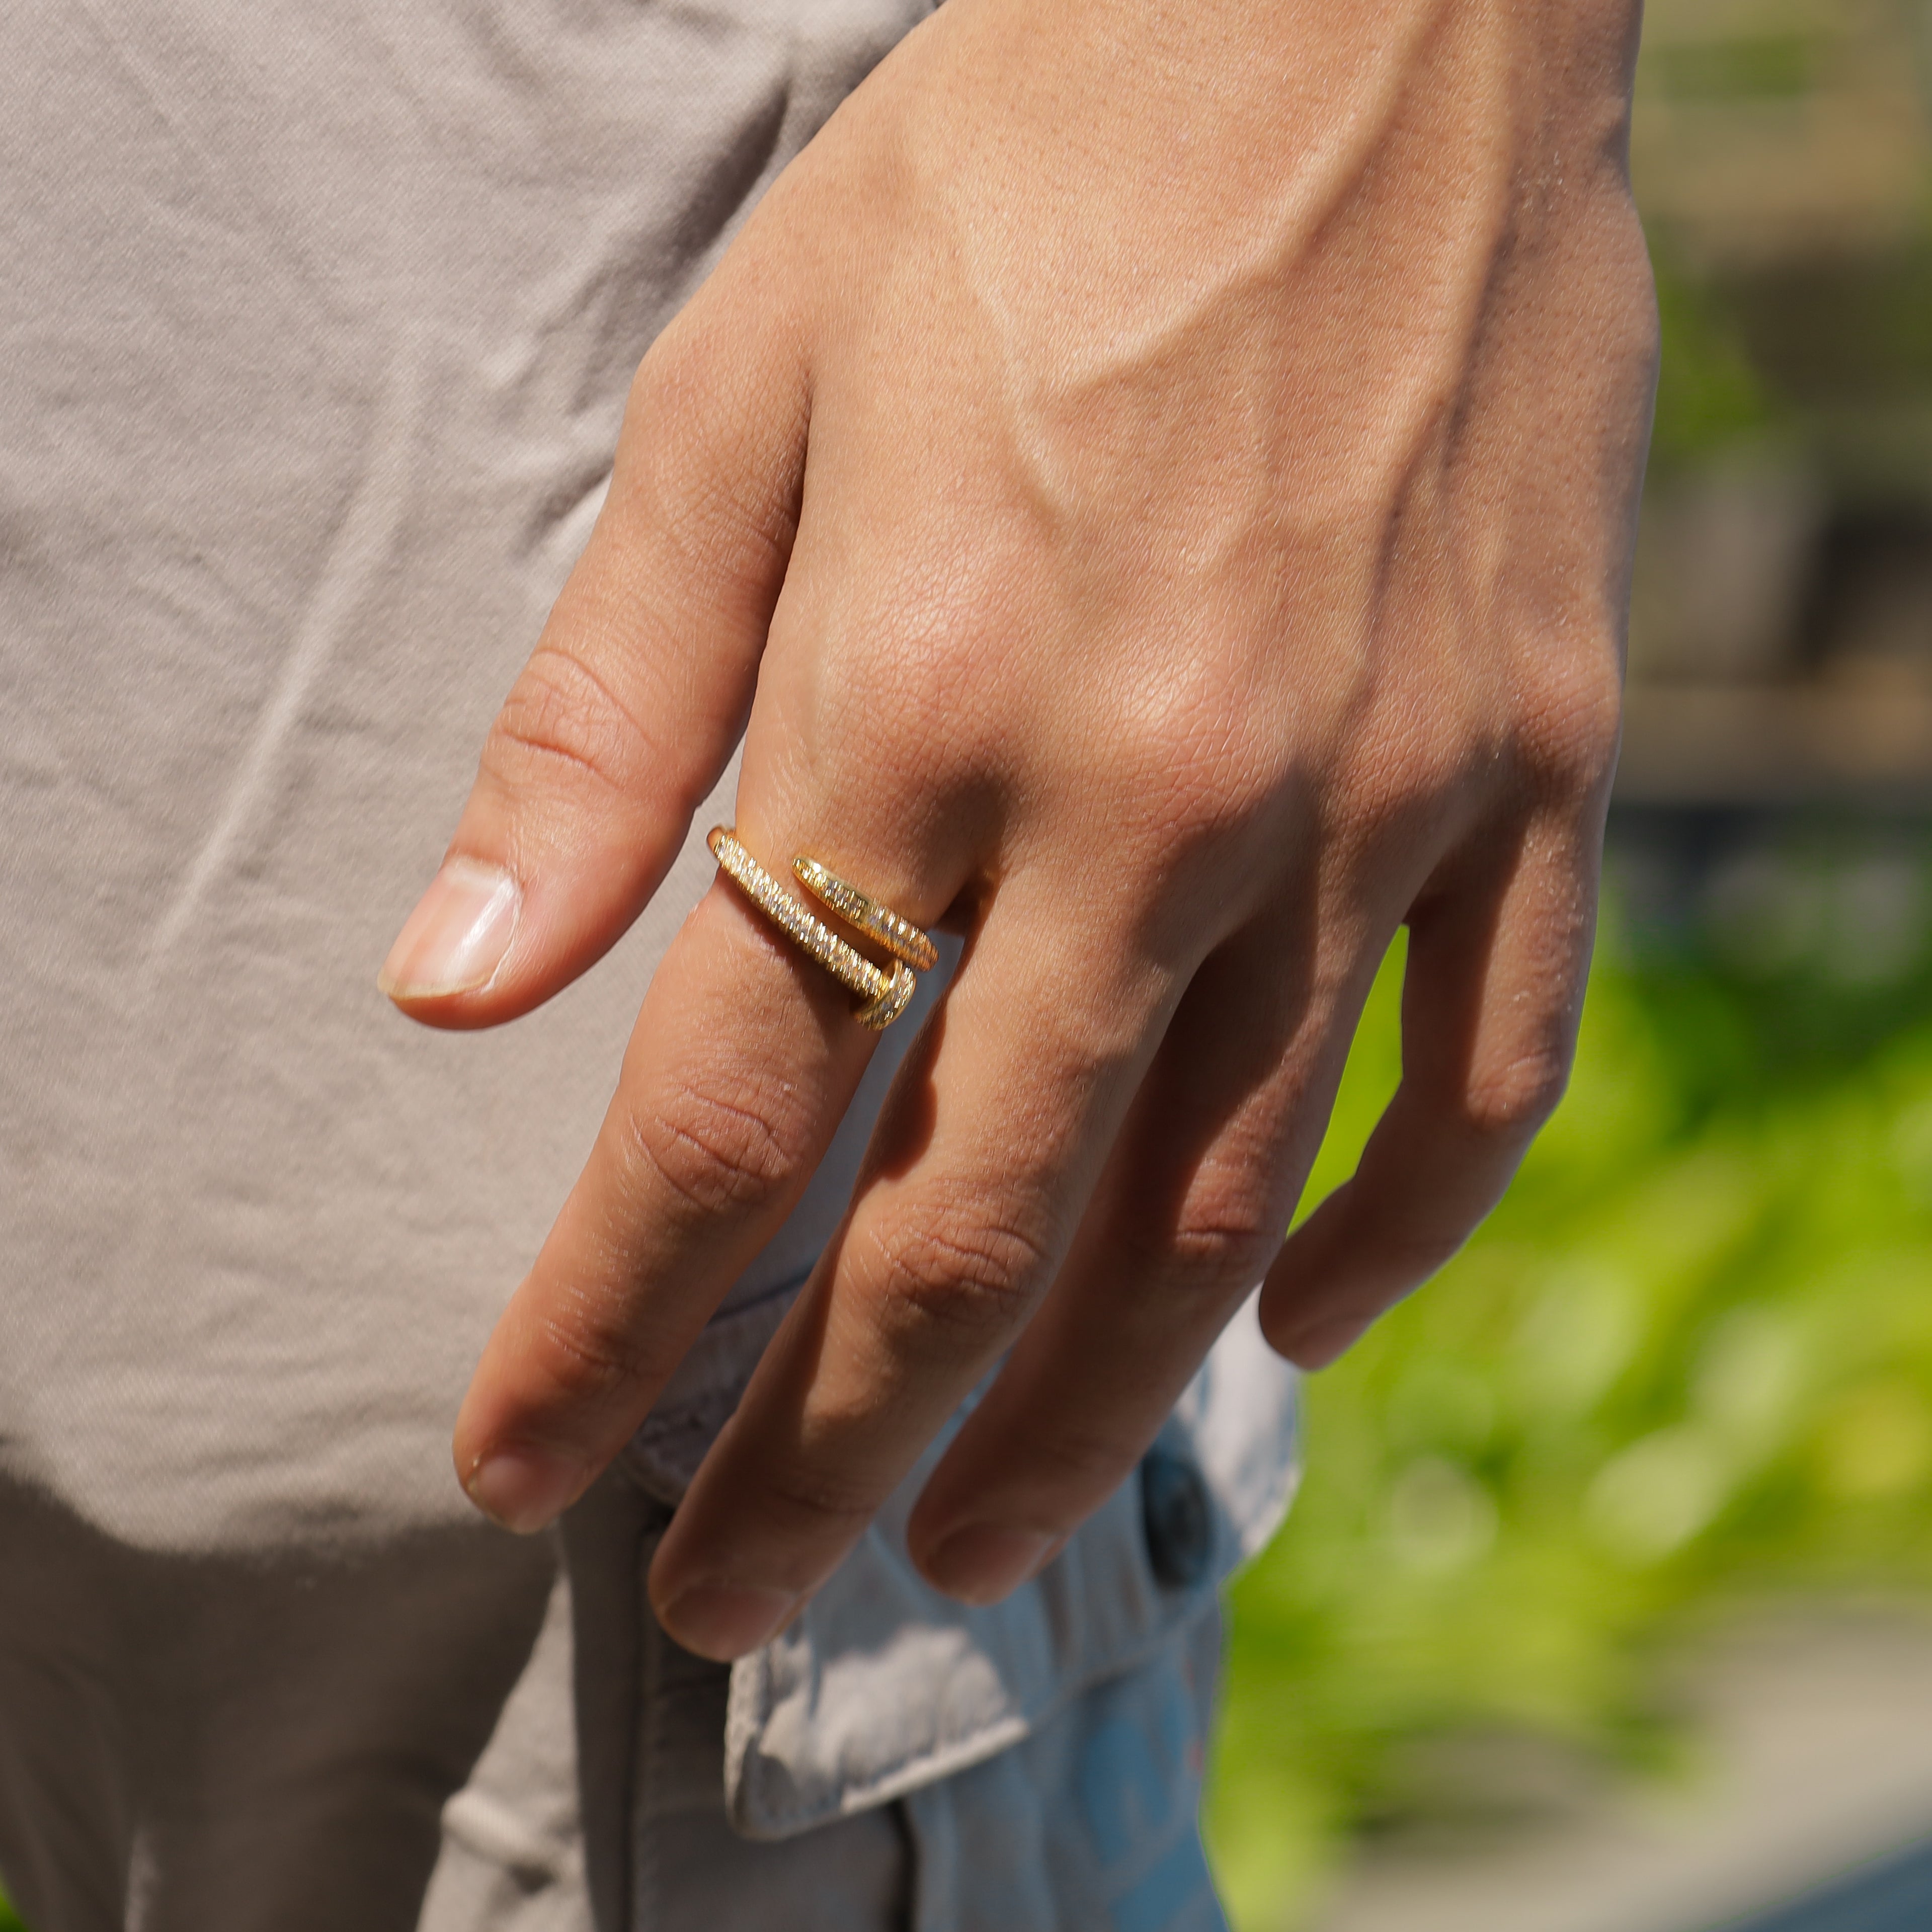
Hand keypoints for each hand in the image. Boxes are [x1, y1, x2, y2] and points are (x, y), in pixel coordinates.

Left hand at [381, 0, 1653, 1660]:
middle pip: (972, 1222)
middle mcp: (1164, 791)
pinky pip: (1480, 1078)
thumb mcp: (744, 400)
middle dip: (828, 1453)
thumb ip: (605, 724)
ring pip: (1223, 1207)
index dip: (605, 1322)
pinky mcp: (1528, 767)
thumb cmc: (1020, 179)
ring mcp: (1378, 797)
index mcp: (927, 688)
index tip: (518, 1463)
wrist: (1357, 7)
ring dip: (1081, 1415)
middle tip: (731, 1605)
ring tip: (970, 1543)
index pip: (733, 1107)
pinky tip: (1296, 1342)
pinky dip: (1392, 1242)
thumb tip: (456, 991)